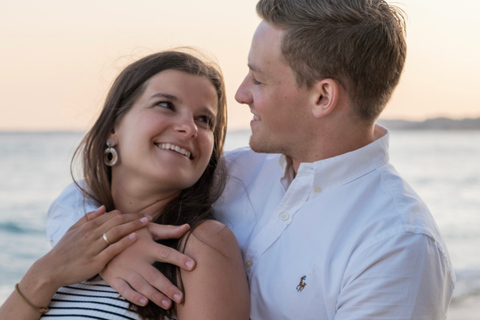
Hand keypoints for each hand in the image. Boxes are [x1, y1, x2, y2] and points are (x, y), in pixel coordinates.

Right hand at [36, 206, 150, 289]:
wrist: (50, 270)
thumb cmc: (63, 250)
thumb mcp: (72, 230)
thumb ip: (88, 218)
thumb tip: (103, 207)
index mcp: (87, 226)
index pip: (111, 215)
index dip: (128, 214)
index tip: (140, 215)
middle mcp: (91, 234)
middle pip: (117, 221)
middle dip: (134, 218)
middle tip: (149, 217)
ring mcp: (93, 247)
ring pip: (116, 232)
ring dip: (133, 226)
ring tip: (146, 223)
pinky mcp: (95, 261)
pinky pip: (113, 249)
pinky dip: (124, 242)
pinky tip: (135, 237)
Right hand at [100, 223, 195, 308]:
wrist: (101, 236)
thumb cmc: (131, 232)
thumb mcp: (148, 228)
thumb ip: (168, 230)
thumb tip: (187, 227)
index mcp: (147, 246)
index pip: (166, 253)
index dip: (179, 258)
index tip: (193, 265)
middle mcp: (136, 259)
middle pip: (154, 275)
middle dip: (167, 287)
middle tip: (181, 298)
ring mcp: (124, 269)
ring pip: (141, 285)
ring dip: (154, 295)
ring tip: (168, 304)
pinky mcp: (113, 277)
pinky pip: (123, 289)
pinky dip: (133, 296)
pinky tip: (144, 303)